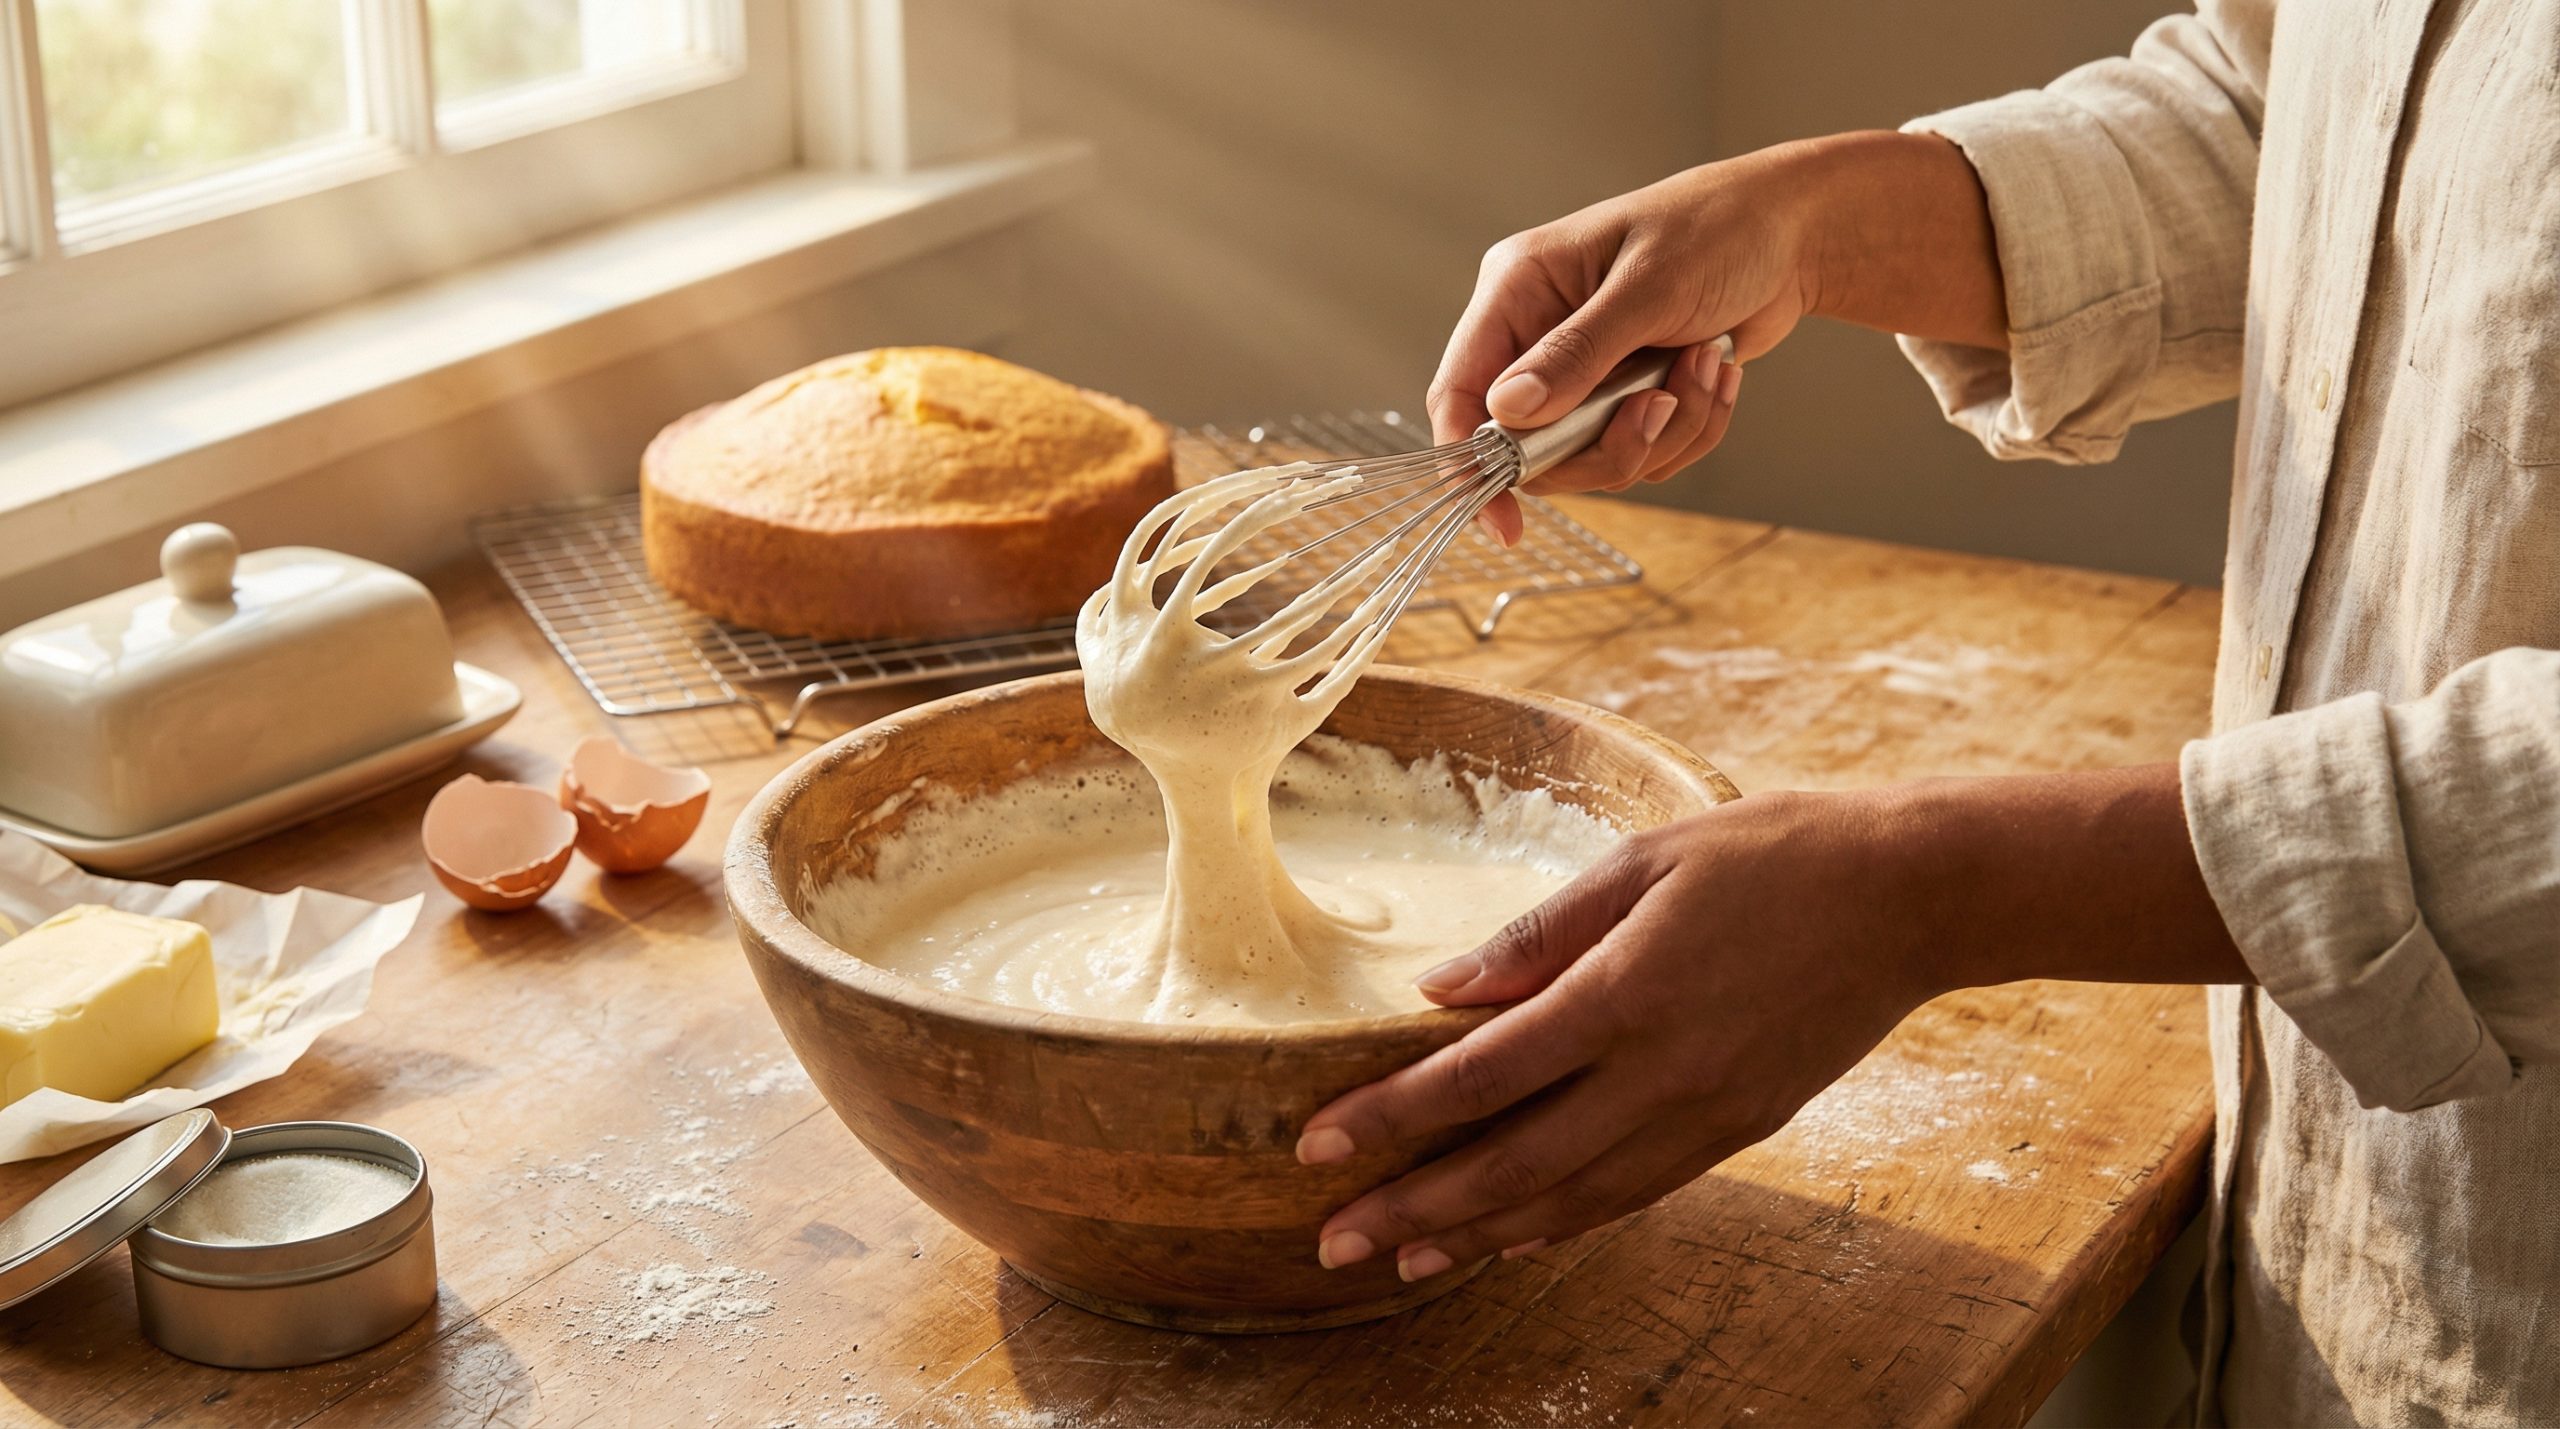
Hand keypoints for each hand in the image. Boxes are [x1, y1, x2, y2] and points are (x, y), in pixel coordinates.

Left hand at [1295, 788, 1936, 1278]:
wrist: (1912, 897)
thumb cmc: (1773, 854)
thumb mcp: (1643, 860)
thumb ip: (1537, 934)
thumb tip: (1441, 989)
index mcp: (1623, 994)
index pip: (1479, 1076)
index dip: (1391, 1117)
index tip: (1316, 1144)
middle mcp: (1660, 1074)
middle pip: (1511, 1164)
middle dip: (1413, 1209)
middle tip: (1332, 1240)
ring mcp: (1704, 1114)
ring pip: (1571, 1199)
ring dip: (1477, 1236)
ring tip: (1401, 1258)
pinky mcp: (1740, 1131)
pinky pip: (1633, 1194)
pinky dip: (1562, 1223)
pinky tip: (1511, 1238)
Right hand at [1434, 153, 1809, 543]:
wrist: (1793, 234)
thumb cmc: (1716, 229)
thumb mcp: (1647, 287)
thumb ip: (1576, 354)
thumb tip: (1508, 412)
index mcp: (1520, 291)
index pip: (1462, 391)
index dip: (1471, 462)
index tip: (1503, 519)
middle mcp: (1541, 336)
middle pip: (1534, 447)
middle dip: (1609, 442)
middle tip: (1659, 407)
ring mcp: (1587, 371)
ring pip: (1596, 457)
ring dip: (1665, 430)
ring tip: (1704, 366)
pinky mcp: (1630, 396)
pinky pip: (1646, 452)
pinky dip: (1692, 425)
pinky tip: (1715, 370)